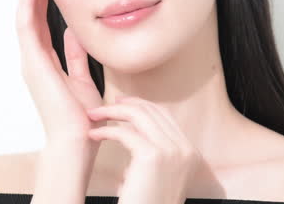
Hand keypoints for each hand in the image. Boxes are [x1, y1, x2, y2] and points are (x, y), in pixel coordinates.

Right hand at [16, 0, 103, 144]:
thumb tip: (75, 33)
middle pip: (31, 12)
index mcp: (45, 63)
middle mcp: (34, 59)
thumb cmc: (82, 119)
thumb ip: (76, 56)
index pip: (42, 21)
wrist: (75, 142)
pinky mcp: (32, 61)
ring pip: (25, 12)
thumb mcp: (82, 80)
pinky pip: (26, 22)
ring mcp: (30, 60)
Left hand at [85, 96, 202, 203]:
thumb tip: (132, 132)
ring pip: (139, 116)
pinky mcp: (153, 156)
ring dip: (113, 112)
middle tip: (103, 107)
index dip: (142, 106)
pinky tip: (94, 135)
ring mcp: (172, 151)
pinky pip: (125, 133)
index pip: (166, 117)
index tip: (122, 104)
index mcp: (190, 153)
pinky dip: (106, 131)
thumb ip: (154, 155)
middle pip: (153, 111)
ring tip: (94, 116)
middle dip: (125, 105)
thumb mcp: (158, 178)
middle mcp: (185, 149)